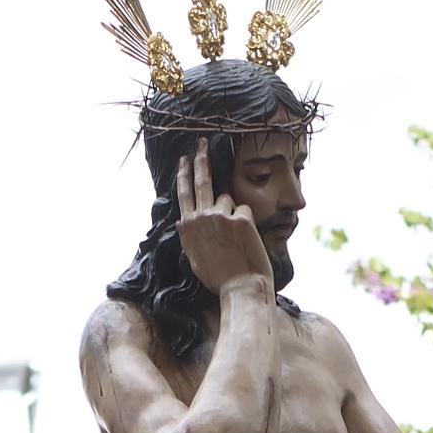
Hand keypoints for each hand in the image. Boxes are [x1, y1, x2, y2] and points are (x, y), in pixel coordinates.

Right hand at [175, 146, 277, 300]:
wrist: (241, 288)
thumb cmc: (219, 278)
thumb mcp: (195, 257)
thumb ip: (192, 235)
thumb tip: (188, 221)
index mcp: (188, 228)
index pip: (184, 193)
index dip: (184, 174)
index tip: (185, 160)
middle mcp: (201, 218)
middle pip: (201, 180)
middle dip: (200, 159)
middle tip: (202, 143)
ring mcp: (220, 217)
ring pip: (228, 200)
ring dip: (233, 213)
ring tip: (235, 238)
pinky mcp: (240, 219)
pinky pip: (245, 210)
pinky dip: (247, 223)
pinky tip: (246, 241)